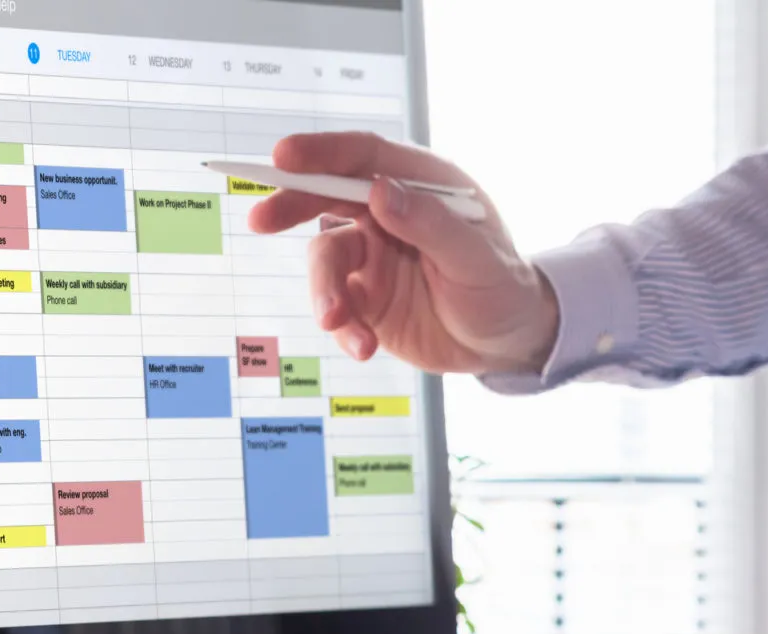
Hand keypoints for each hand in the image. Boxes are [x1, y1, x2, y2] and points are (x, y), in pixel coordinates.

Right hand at [245, 132, 559, 373]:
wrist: (506, 343)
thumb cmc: (502, 288)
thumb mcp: (477, 257)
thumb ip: (430, 223)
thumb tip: (380, 191)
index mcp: (420, 185)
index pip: (364, 156)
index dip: (322, 152)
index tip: (283, 157)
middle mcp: (389, 213)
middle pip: (326, 195)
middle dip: (291, 205)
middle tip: (262, 219)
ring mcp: (372, 255)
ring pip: (325, 259)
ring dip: (324, 291)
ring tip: (337, 322)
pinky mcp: (364, 297)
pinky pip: (337, 306)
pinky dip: (343, 327)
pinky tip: (364, 347)